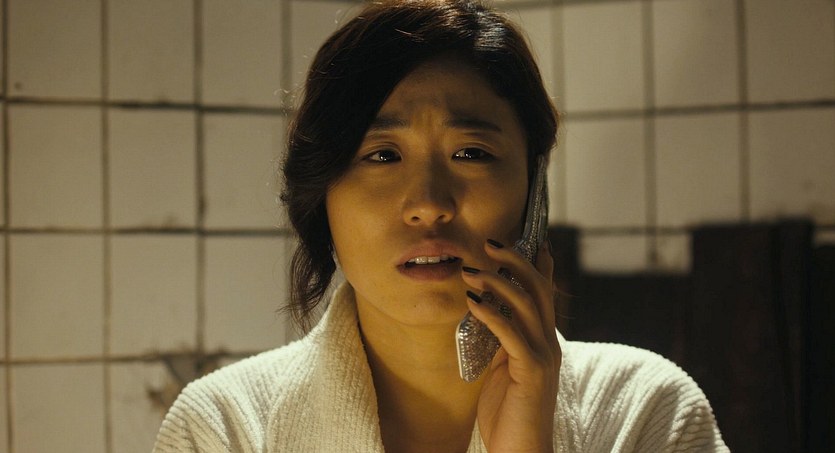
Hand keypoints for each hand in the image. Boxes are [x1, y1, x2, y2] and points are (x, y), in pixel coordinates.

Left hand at [461, 239, 560, 452]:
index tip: (528, 236)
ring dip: (497, 282)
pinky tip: (472, 302)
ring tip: (471, 270)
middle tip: (490, 242)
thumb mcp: (504, 368)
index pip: (544, 292)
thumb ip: (502, 341)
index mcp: (544, 340)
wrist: (521, 450)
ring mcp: (544, 356)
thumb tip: (487, 312)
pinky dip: (491, 313)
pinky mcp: (532, 371)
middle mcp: (549, 343)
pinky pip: (511, 333)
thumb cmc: (509, 412)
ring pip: (526, 304)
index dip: (538, 262)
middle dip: (515, 260)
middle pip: (538, 288)